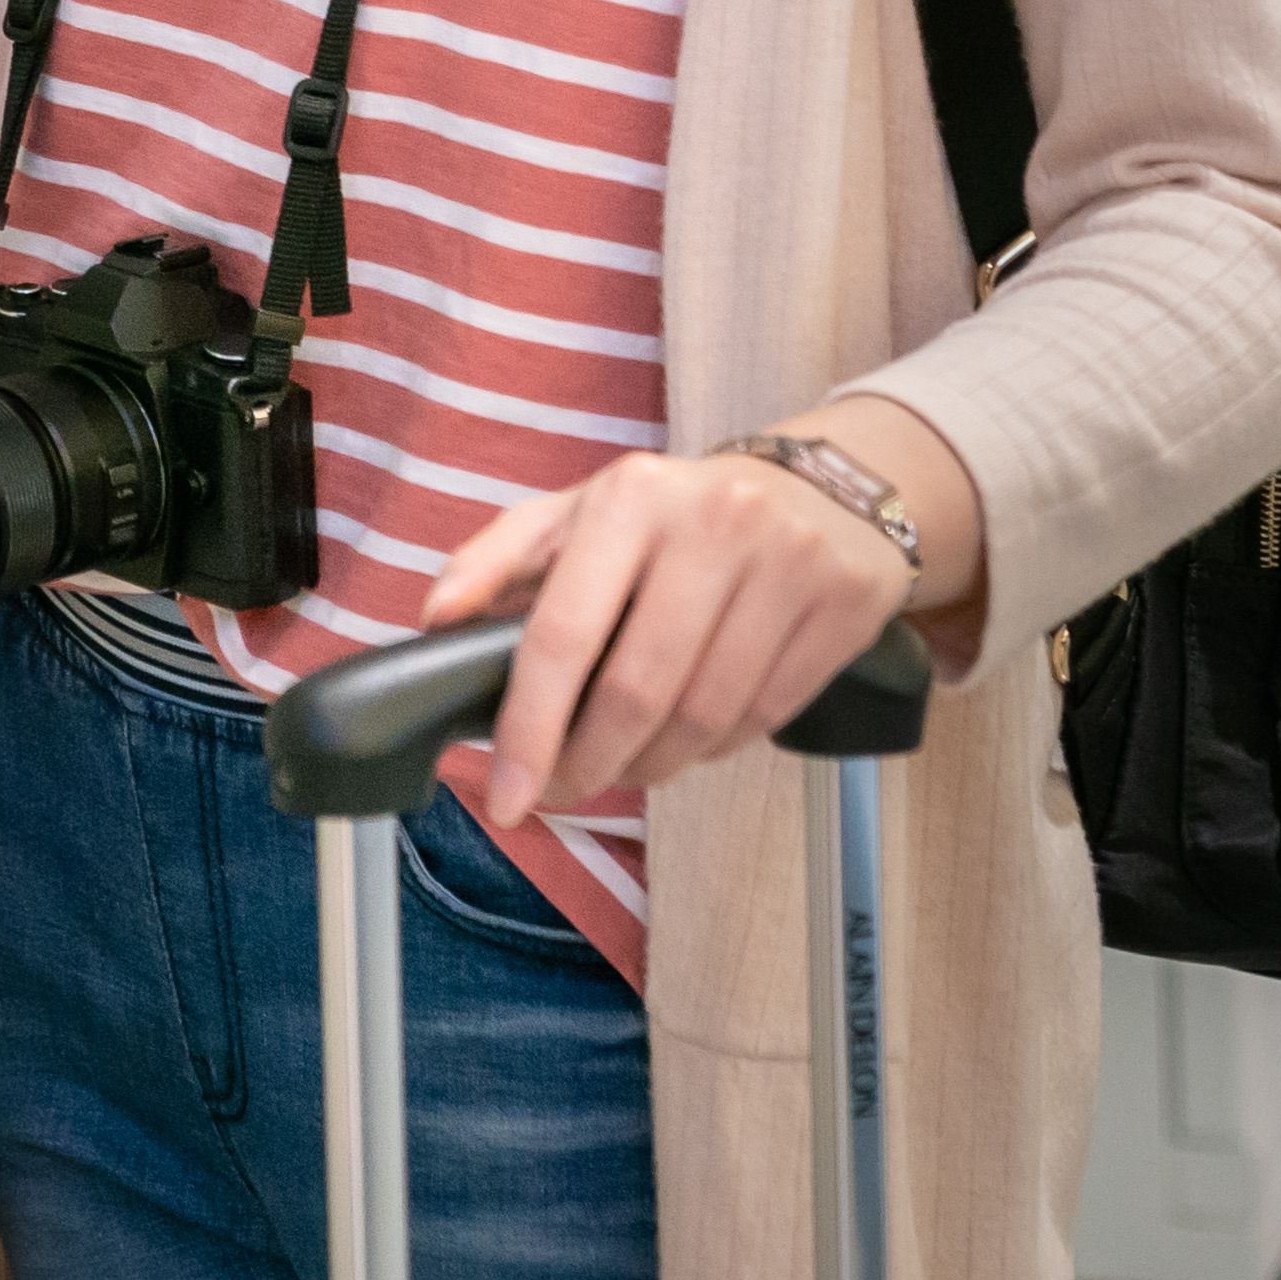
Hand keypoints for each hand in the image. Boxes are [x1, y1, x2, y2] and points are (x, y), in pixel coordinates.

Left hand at [420, 403, 972, 812]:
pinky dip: (715, 749)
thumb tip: (436, 619)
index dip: (529, 728)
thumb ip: (498, 558)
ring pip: (704, 717)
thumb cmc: (679, 511)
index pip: (563, 633)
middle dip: (588, 763)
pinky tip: (689, 742)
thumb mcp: (583, 510)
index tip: (507, 795)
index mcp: (631, 497)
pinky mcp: (844, 608)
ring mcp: (789, 565)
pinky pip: (764, 717)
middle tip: (561, 790)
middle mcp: (714, 524)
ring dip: (652, 766)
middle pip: (636, 691)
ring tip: (623, 767)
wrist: (829, 485)